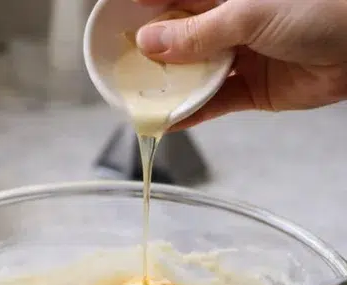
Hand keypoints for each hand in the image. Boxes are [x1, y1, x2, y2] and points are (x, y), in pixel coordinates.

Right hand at [135, 0, 346, 124]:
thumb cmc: (319, 6)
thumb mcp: (248, 14)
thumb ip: (197, 33)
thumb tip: (149, 42)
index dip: (147, 8)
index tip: (115, 22)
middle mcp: (233, 21)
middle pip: (182, 38)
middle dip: (153, 54)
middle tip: (120, 68)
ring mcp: (243, 56)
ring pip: (196, 73)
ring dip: (170, 88)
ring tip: (139, 100)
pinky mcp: (255, 89)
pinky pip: (216, 102)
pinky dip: (193, 114)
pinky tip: (168, 122)